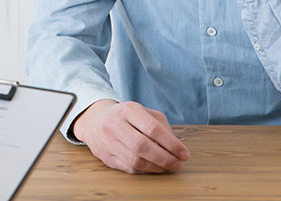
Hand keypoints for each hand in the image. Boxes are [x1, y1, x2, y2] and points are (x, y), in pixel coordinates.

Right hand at [72, 100, 188, 173]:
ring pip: (135, 160)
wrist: (95, 121)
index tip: (184, 154)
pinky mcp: (106, 157)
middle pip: (143, 146)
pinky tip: (154, 168)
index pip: (153, 129)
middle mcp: (115, 124)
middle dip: (165, 158)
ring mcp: (108, 141)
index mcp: (128, 110)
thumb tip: (176, 147)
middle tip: (178, 164)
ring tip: (168, 167)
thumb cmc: (125, 117)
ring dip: (156, 167)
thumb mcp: (143, 112)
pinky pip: (129, 168)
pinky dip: (145, 170)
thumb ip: (161, 125)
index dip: (172, 144)